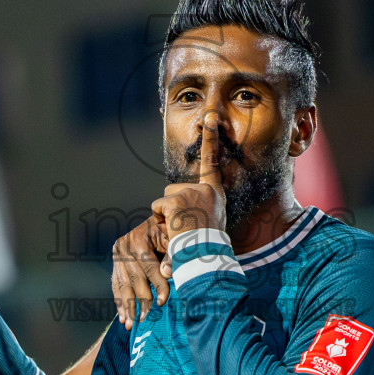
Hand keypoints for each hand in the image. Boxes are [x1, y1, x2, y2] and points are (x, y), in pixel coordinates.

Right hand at [111, 215, 171, 328]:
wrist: (157, 225)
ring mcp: (116, 255)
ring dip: (127, 307)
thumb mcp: (173, 240)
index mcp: (139, 238)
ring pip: (122, 285)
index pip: (149, 267)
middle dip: (140, 301)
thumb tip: (167, 274)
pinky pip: (116, 285)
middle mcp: (124, 246)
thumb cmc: (169, 234)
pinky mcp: (114, 263)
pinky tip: (123, 317)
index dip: (157, 285)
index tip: (162, 303)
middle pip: (133, 278)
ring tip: (131, 324)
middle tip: (144, 320)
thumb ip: (171, 256)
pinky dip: (119, 303)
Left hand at [151, 110, 226, 239]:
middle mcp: (205, 190)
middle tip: (186, 226)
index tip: (210, 117)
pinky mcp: (176, 201)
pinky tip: (174, 229)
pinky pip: (157, 208)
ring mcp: (191, 193)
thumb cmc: (208, 246)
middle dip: (172, 207)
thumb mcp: (212, 223)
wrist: (206, 257)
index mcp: (216, 194)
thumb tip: (186, 214)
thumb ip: (201, 210)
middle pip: (175, 189)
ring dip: (166, 215)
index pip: (213, 161)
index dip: (212, 138)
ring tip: (181, 229)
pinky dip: (161, 220)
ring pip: (165, 199)